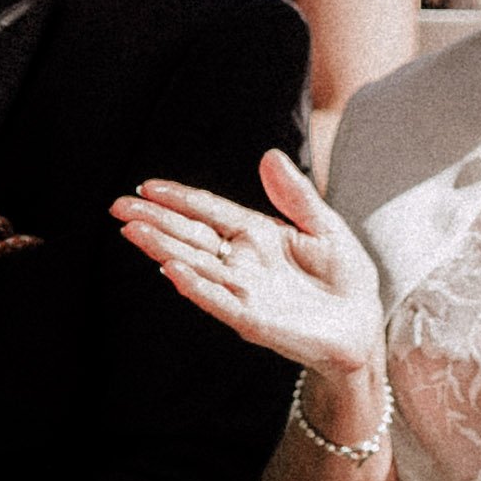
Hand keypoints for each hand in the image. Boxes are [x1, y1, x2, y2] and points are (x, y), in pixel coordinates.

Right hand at [112, 148, 387, 376]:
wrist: (362, 325)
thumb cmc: (343, 277)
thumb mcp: (324, 226)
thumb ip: (296, 195)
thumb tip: (269, 155)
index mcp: (257, 236)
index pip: (210, 213)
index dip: (180, 199)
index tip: (146, 186)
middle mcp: (242, 263)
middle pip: (192, 236)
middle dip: (156, 221)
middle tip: (119, 206)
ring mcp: (244, 292)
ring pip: (196, 266)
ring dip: (164, 248)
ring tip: (133, 230)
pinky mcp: (254, 320)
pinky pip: (219, 301)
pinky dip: (196, 286)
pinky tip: (171, 269)